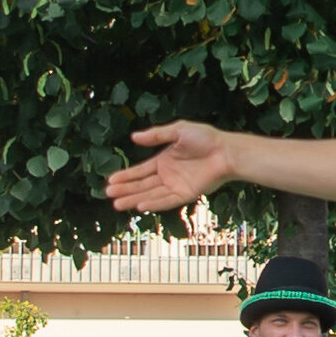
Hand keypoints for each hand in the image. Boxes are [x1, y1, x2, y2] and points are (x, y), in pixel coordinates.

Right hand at [106, 122, 239, 215]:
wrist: (226, 151)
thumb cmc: (206, 138)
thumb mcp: (178, 130)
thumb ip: (156, 135)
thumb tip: (133, 137)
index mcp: (164, 160)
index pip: (140, 171)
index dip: (125, 176)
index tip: (110, 181)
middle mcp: (168, 175)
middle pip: (142, 185)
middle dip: (125, 190)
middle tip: (108, 195)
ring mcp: (176, 186)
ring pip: (151, 195)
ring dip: (134, 199)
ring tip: (117, 204)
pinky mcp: (187, 194)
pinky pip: (167, 201)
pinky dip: (154, 204)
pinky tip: (140, 206)